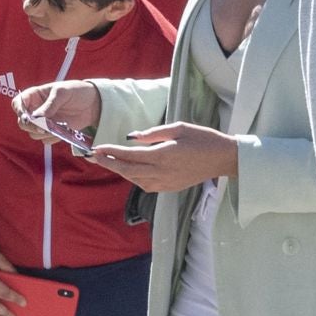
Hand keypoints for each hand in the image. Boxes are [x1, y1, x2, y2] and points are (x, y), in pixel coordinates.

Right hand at [12, 80, 101, 141]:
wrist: (94, 103)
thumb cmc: (77, 91)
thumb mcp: (62, 93)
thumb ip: (49, 105)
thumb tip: (36, 118)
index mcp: (35, 95)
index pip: (17, 103)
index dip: (19, 110)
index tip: (27, 116)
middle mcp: (36, 109)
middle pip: (22, 122)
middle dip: (31, 126)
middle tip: (43, 127)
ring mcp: (44, 122)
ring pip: (33, 133)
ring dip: (43, 133)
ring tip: (58, 127)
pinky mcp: (52, 131)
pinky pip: (45, 140)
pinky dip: (52, 138)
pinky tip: (62, 132)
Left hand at [88, 121, 240, 194]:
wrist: (223, 158)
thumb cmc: (203, 138)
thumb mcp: (179, 128)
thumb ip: (153, 133)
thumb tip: (131, 137)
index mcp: (163, 155)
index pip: (130, 155)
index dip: (111, 152)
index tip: (96, 147)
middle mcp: (162, 172)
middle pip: (128, 170)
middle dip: (108, 163)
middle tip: (92, 156)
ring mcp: (166, 183)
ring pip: (135, 180)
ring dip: (120, 171)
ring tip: (108, 161)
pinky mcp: (170, 188)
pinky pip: (145, 186)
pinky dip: (133, 178)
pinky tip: (128, 170)